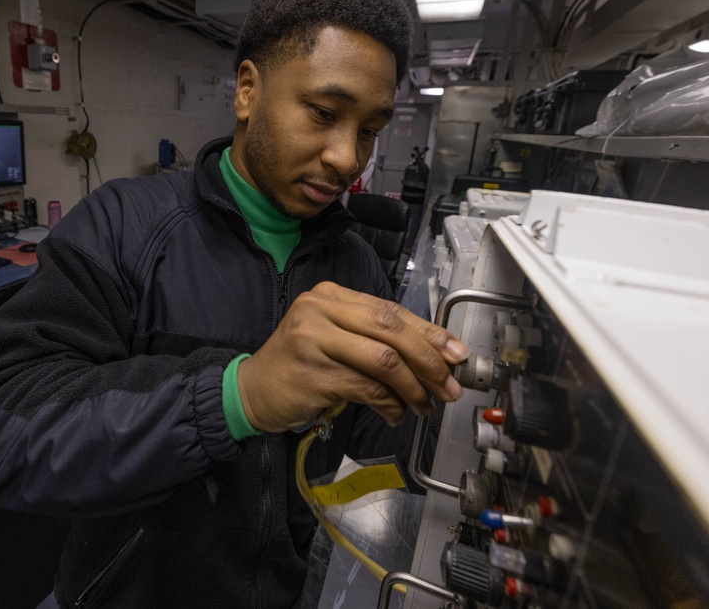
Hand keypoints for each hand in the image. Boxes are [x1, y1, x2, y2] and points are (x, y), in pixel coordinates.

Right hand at [237, 281, 468, 431]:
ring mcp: (314, 340)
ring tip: (424, 405)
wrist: (252, 390)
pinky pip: (368, 388)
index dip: (430, 333)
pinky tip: (395, 413)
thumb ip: (376, 339)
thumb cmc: (300, 365)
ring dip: (414, 388)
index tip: (456, 354)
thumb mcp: (336, 339)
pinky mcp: (314, 373)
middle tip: (449, 386)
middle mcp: (321, 310)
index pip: (391, 310)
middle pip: (392, 330)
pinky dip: (390, 404)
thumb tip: (435, 354)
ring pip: (384, 361)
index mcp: (331, 296)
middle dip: (429, 360)